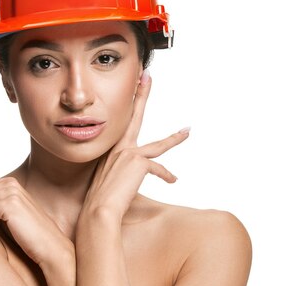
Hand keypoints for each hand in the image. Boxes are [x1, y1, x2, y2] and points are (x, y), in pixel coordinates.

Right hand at [81, 71, 189, 220]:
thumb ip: (124, 171)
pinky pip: (158, 168)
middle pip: (136, 115)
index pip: (123, 121)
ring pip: (159, 144)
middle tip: (147, 75)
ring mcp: (129, 153)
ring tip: (187, 131)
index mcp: (113, 148)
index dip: (130, 101)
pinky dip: (166, 175)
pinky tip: (173, 180)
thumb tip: (138, 172)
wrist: (99, 210)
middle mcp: (120, 147)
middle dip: (142, 94)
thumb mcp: (113, 180)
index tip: (134, 84)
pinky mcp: (139, 163)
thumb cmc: (102, 199)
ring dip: (175, 138)